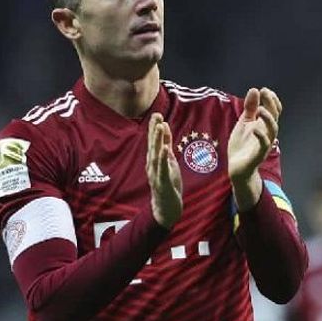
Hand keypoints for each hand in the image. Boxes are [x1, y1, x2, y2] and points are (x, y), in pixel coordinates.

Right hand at [147, 113, 182, 228]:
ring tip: (159, 127)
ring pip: (156, 155)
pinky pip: (162, 169)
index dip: (154, 128)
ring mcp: (156, 174)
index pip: (154, 141)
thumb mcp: (169, 160)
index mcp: (154, 159)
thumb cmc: (167, 183)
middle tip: (156, 115)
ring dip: (157, 141)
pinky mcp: (162, 182)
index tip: (157, 114)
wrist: (165, 206)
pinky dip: (163, 158)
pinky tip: (165, 149)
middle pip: (153, 145)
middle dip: (154, 130)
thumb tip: (164, 127)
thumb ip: (166, 144)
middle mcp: (152, 165)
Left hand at [228, 88, 281, 210]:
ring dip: (269, 119)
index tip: (264, 90)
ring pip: (273, 130)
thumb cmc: (242, 144)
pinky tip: (254, 129)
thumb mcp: (244, 122)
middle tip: (265, 92)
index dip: (272, 99)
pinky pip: (264, 145)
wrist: (236, 168)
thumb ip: (250, 107)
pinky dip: (261, 136)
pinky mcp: (258, 155)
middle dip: (271, 104)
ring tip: (260, 109)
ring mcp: (264, 144)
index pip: (275, 109)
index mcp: (264, 125)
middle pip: (275, 117)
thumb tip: (255, 89)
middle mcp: (267, 133)